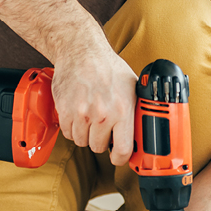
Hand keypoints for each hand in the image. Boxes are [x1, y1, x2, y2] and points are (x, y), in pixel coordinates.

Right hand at [51, 46, 136, 165]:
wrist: (81, 51)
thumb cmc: (108, 67)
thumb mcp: (132, 86)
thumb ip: (137, 109)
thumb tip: (144, 129)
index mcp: (122, 110)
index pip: (122, 150)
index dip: (121, 158)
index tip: (119, 157)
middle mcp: (102, 114)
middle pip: (99, 147)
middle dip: (102, 140)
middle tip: (103, 128)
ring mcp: (81, 114)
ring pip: (82, 141)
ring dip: (86, 134)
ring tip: (90, 118)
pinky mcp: (65, 111)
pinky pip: (68, 133)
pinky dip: (72, 128)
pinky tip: (79, 115)